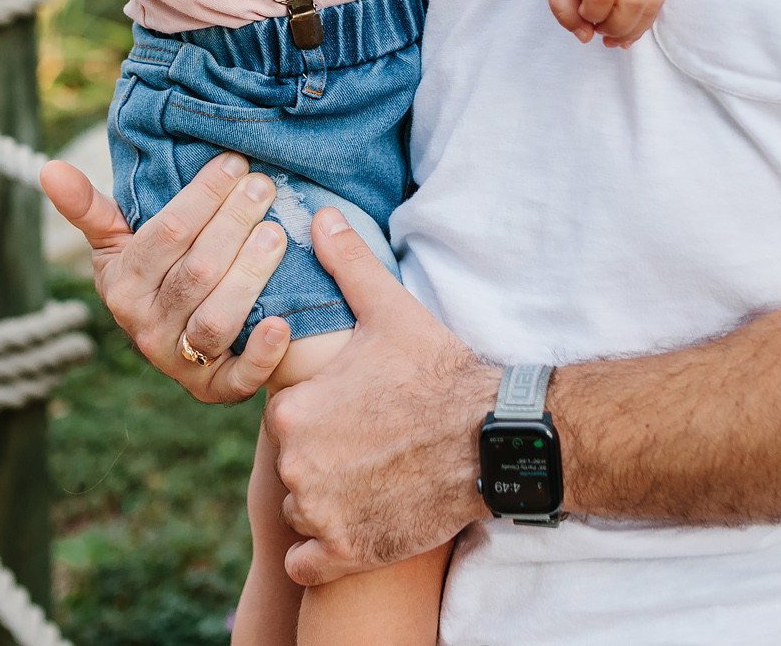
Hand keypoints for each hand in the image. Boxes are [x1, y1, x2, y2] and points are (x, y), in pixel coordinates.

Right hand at [39, 152, 292, 401]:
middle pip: (197, 272)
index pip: (167, 234)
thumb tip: (49, 168)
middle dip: (234, 224)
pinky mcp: (213, 390)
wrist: (174, 337)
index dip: (203, 196)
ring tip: (278, 234)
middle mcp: (145, 327)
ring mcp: (179, 361)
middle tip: (265, 187)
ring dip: (250, 276)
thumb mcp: (116, 242)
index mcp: (122, 286)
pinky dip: (262, 354)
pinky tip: (283, 322)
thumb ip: (88, 207)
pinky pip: (238, 378)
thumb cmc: (152, 272)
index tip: (234, 163)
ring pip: (216, 320)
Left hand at [269, 207, 496, 583]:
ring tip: (376, 480)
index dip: (319, 416)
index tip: (353, 411)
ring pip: (302, 513)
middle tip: (370, 446)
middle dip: (322, 460)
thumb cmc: (440, 373)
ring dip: (327, 504)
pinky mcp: (348, 554)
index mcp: (293, 410)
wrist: (495, 439)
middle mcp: (297, 465)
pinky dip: (325, 553)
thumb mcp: (391, 312)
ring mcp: (322, 514)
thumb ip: (348, 265)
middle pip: (293, 468)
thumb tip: (318, 216)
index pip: (284, 420)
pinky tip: (360, 525)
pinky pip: (309, 564)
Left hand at [542, 0, 666, 47]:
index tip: (582, 11)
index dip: (591, 14)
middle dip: (614, 27)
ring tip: (612, 33)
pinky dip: (644, 21)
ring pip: (651, 5)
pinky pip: (659, 0)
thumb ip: (561, 6)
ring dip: (632, 29)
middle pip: (631, 2)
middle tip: (598, 28)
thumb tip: (585, 37)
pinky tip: (627, 26)